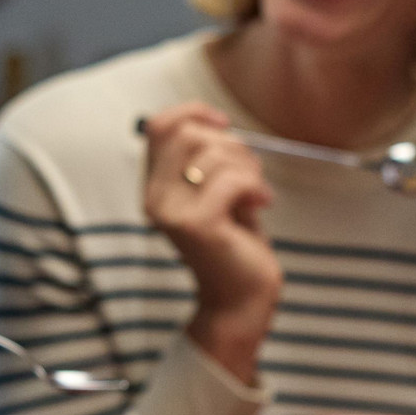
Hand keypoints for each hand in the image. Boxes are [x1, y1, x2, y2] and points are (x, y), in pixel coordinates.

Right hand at [141, 105, 281, 383]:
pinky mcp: (197, 225)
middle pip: (190, 133)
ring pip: (215, 153)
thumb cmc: (235, 244)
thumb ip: (207, 159)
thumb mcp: (217, 192)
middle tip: (249, 175)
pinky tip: (261, 205)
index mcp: (155, 187)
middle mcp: (154, 198)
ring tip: (255, 195)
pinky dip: (256, 186)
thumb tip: (211, 119)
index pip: (160, 126)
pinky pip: (232, 179)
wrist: (241, 300)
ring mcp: (172, 212)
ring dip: (249, 168)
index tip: (224, 125)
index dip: (194, 113)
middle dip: (232, 145)